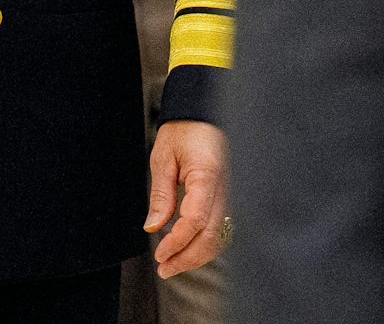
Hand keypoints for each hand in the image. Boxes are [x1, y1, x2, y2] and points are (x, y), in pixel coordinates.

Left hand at [144, 119, 228, 278]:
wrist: (203, 115)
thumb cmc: (183, 131)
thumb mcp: (163, 159)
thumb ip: (161, 196)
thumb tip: (153, 228)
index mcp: (207, 176)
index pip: (196, 220)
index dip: (177, 242)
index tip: (159, 254)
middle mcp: (225, 189)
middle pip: (211, 236)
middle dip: (187, 258)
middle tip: (163, 268)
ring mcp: (230, 195)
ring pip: (220, 237)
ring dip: (197, 256)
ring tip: (172, 264)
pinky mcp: (228, 198)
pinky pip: (221, 228)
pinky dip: (205, 244)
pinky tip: (187, 249)